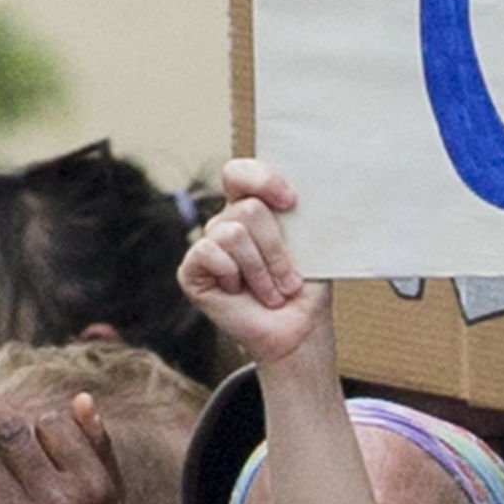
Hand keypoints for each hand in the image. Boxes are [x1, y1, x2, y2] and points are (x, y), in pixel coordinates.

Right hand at [176, 163, 325, 372]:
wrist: (299, 329)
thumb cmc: (306, 287)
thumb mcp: (310, 242)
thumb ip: (301, 212)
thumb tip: (312, 186)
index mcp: (252, 208)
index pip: (240, 173)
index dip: (262, 180)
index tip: (290, 202)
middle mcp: (226, 223)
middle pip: (248, 209)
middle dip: (275, 249)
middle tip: (288, 279)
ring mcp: (207, 246)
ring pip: (234, 233)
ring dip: (261, 270)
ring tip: (271, 293)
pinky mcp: (191, 271)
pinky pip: (209, 253)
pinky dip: (234, 276)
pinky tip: (238, 292)